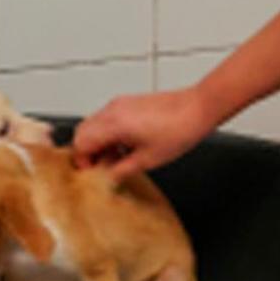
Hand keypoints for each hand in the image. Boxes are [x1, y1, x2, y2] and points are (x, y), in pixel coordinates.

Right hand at [71, 88, 210, 180]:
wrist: (199, 108)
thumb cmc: (179, 130)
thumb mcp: (148, 160)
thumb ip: (121, 171)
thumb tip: (108, 178)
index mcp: (113, 123)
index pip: (80, 142)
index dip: (83, 161)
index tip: (93, 173)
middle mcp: (113, 110)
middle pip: (83, 131)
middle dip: (87, 151)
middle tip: (101, 168)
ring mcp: (121, 104)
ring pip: (94, 124)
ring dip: (99, 142)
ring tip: (117, 158)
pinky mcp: (130, 102)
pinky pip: (108, 118)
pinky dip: (109, 133)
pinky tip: (126, 146)